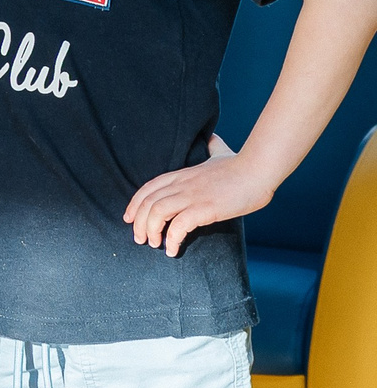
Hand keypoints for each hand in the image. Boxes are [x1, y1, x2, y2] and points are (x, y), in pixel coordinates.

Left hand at [124, 154, 274, 256]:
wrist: (258, 170)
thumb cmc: (241, 164)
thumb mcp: (220, 153)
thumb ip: (212, 148)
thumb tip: (212, 138)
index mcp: (181, 174)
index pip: (148, 188)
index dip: (135, 204)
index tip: (129, 218)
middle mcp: (182, 184)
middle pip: (148, 203)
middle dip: (138, 223)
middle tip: (139, 239)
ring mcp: (192, 196)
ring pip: (157, 213)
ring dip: (151, 231)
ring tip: (154, 244)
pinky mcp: (205, 208)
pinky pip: (179, 226)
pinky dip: (171, 239)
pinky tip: (172, 249)